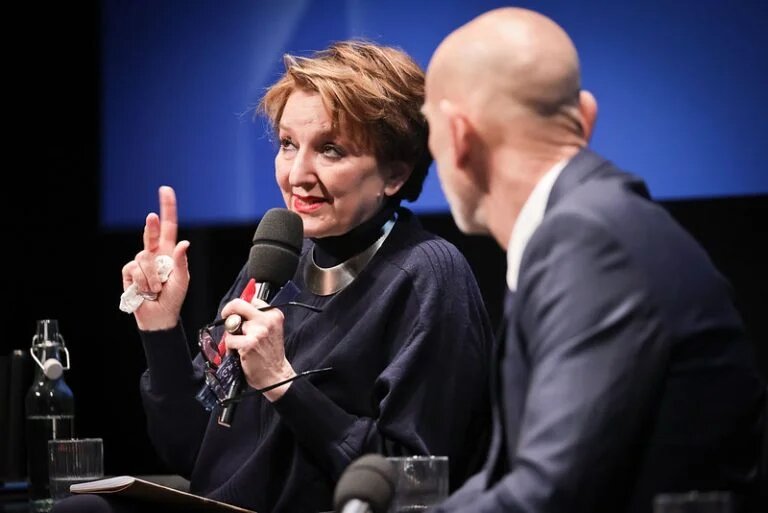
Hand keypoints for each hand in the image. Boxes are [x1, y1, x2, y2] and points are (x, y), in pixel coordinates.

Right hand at [121, 186, 189, 330]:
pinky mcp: (129, 273)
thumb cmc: (173, 298)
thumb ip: (181, 262)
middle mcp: (154, 254)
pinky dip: (142, 282)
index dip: (167, 209)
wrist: (159, 316)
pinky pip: (134, 270)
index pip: (168, 226)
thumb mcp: (182, 280)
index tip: (165, 190)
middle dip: (150, 225)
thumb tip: (184, 243)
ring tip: (157, 288)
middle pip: (150, 233)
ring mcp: (140, 263)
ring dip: (152, 277)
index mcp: (169, 252)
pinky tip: (145, 290)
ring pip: (143, 259)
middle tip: (152, 217)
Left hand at [221, 297, 295, 401]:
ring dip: (232, 336)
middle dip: (228, 312)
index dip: (240, 308)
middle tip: (227, 320)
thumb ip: (257, 317)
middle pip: (238, 304)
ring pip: (231, 324)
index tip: (237, 315)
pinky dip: (230, 348)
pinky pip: (229, 340)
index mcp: (274, 314)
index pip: (251, 300)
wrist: (276, 375)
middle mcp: (267, 320)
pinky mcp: (249, 343)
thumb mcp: (270, 329)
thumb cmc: (270, 354)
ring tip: (241, 344)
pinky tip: (240, 353)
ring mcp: (258, 331)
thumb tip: (238, 306)